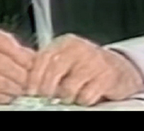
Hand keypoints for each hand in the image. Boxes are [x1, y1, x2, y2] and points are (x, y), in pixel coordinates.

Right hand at [0, 22, 34, 103]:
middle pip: (8, 66)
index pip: (11, 46)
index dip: (27, 60)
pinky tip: (7, 96)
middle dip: (23, 77)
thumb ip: (8, 44)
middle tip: (30, 82)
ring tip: (20, 90)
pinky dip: (1, 97)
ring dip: (14, 89)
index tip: (35, 68)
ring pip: (1, 82)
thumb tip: (33, 56)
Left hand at [27, 34, 143, 105]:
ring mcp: (94, 61)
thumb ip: (47, 66)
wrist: (118, 69)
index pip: (43, 57)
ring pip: (69, 86)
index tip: (30, 91)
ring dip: (66, 97)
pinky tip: (85, 96)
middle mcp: (79, 48)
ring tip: (70, 96)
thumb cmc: (86, 66)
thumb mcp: (66, 59)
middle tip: (47, 98)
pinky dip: (82, 101)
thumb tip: (25, 80)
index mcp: (65, 43)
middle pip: (54, 70)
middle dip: (47, 89)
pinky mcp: (106, 76)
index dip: (34, 77)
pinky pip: (86, 95)